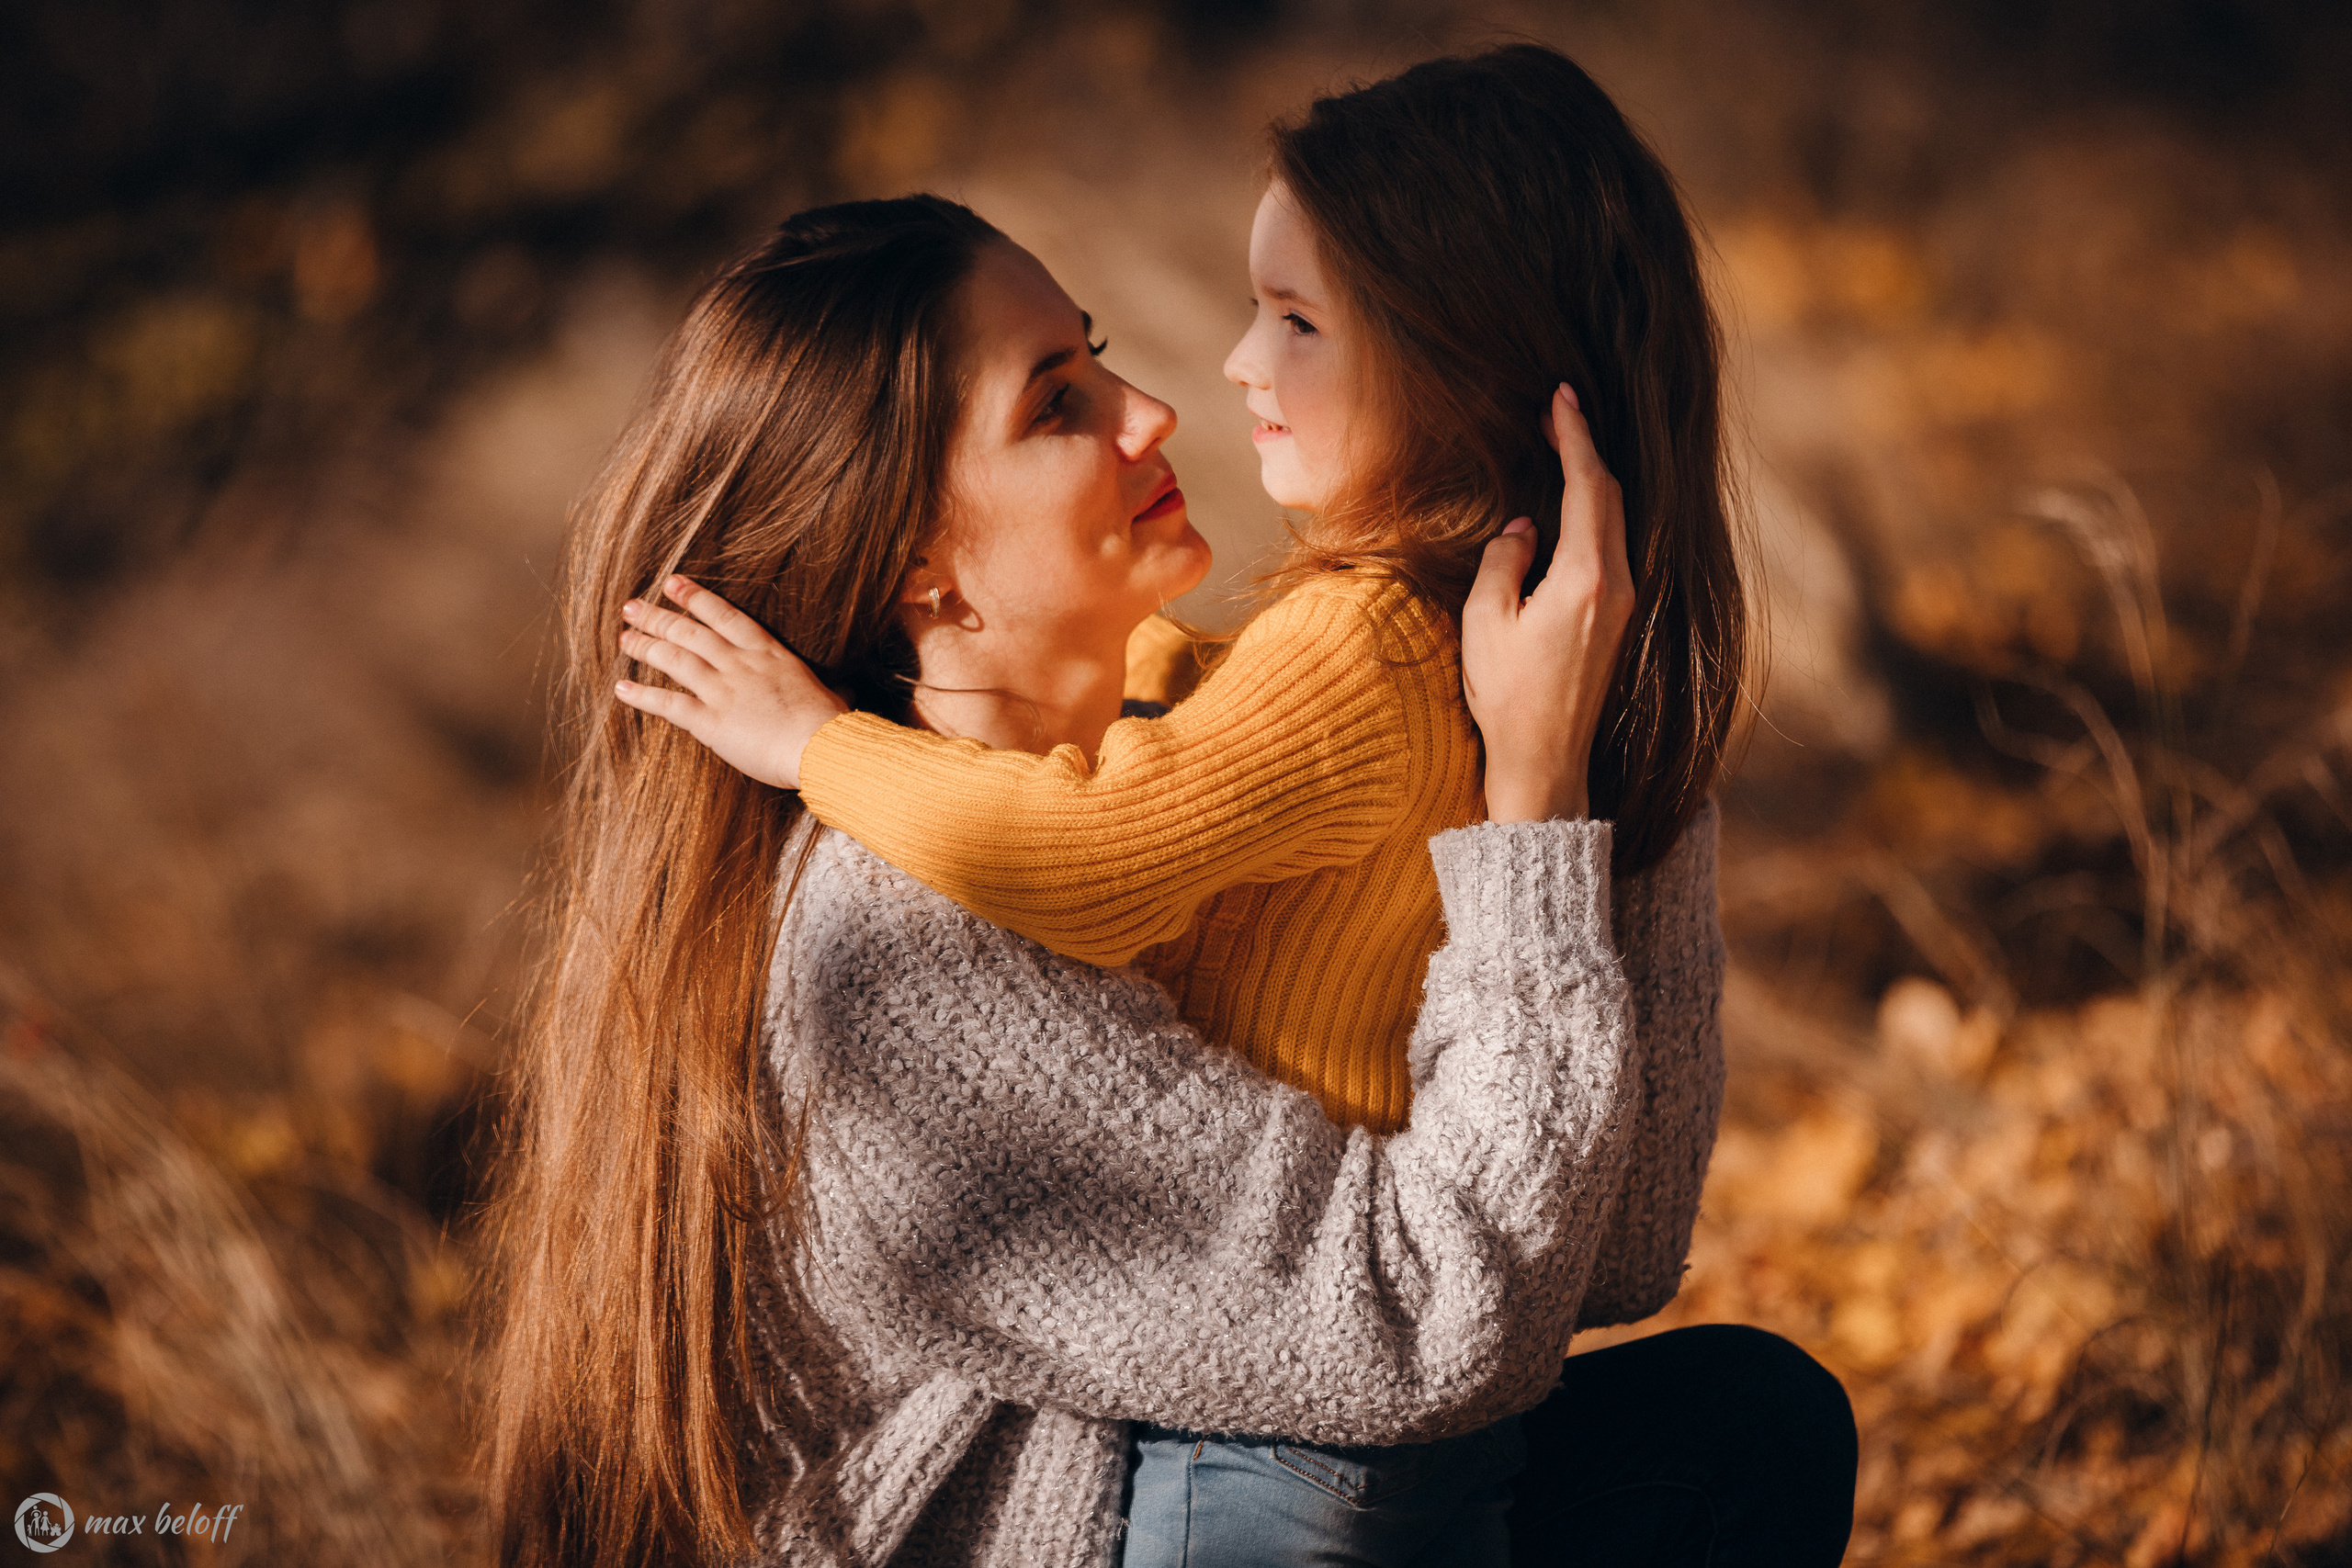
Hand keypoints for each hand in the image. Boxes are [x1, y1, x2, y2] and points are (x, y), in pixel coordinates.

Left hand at [614, 575, 847, 789]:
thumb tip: (846, 698)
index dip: (694, 598)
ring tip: (625, 639)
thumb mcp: (833, 698)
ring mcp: (724, 691)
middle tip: (631, 607)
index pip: (723, 616)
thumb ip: (830, 692)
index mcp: (768, 653)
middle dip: (658, 617)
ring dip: (646, 647)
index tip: (672, 583)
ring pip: (675, 660)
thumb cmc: (832, 725)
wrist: (824, 747)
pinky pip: (669, 704)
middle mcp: (740, 664)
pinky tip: (622, 689)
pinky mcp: (712, 722)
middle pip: (690, 632)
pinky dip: (643, 696)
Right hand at [1461, 384, 1635, 823]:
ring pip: (1615, 519)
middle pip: (1610, 495)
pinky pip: (1612, 545)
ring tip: (1563, 447)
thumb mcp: (1485, 621)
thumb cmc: (1508, 695)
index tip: (1563, 397)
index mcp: (1586, 578)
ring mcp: (1625, 602)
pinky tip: (1571, 504)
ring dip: (1591, 480)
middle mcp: (1617, 584)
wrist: (1546, 759)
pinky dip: (1594, 512)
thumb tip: (1524, 529)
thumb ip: (1503, 561)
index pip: (1587, 487)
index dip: (1576, 436)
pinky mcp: (1618, 618)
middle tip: (1559, 411)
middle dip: (1586, 449)